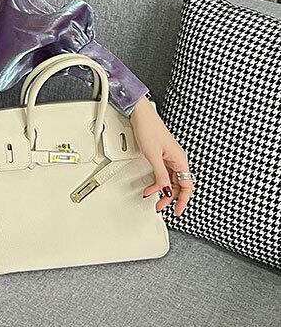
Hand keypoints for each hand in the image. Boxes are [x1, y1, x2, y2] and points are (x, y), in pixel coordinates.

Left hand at [129, 97, 192, 217]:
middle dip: (169, 198)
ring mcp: (169, 157)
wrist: (140, 115)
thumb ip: (160, 175)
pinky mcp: (161, 154)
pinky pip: (162, 173)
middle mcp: (177, 159)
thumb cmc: (148, 129)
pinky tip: (150, 186)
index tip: (177, 211)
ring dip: (161, 190)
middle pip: (178, 185)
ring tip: (152, 198)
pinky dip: (157, 181)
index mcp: (180, 160)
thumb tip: (166, 191)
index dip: (183, 201)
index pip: (187, 186)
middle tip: (160, 207)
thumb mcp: (153, 156)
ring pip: (169, 180)